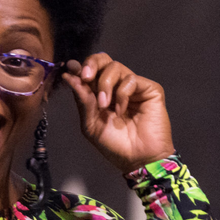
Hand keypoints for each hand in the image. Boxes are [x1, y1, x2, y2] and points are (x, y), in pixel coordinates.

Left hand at [63, 53, 174, 173]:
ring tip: (105, 105)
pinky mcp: (150, 89)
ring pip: (116, 67)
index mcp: (101, 93)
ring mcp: (134, 87)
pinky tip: (123, 110)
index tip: (71, 68)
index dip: (80, 67)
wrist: (138, 159)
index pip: (91, 71)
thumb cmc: (115, 145)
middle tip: (86, 77)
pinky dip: (122, 94)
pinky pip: (130, 79)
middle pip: (104, 60)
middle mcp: (117, 86)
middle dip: (92, 64)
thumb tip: (69, 75)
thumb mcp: (90, 124)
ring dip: (105, 84)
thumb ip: (82, 99)